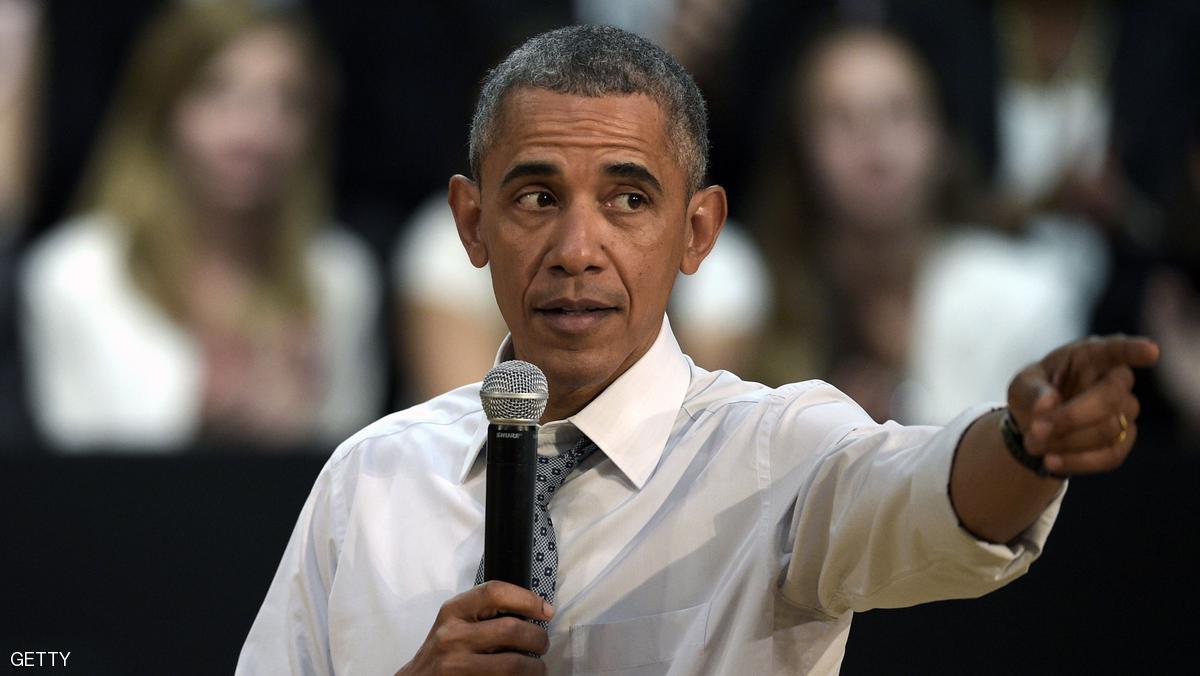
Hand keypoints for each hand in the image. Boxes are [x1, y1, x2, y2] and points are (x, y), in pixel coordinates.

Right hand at [396, 581, 552, 674]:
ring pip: (514, 664)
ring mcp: (457, 665)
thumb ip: (484, 612)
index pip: (495, 591)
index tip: (545, 610)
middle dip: (538, 638)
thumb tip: (534, 610)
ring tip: (537, 667)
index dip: (527, 599)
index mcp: (453, 611)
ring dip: (535, 667)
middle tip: (542, 644)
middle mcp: (452, 636)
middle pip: (511, 629)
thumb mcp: (455, 621)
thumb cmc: (443, 650)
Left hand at [1007, 335, 1159, 475]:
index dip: (1134, 350)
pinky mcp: (1123, 441)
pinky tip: (1051, 462)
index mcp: (1092, 356)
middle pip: (1110, 397)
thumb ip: (1032, 391)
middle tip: (1035, 430)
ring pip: (1108, 430)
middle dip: (1072, 417)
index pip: (1117, 349)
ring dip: (1067, 441)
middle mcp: (1116, 381)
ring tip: (1033, 445)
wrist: (1036, 426)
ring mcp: (1124, 412)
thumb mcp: (1021, 386)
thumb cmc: (1034, 394)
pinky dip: (1078, 461)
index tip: (1151, 352)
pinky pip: (1111, 456)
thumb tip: (1050, 401)